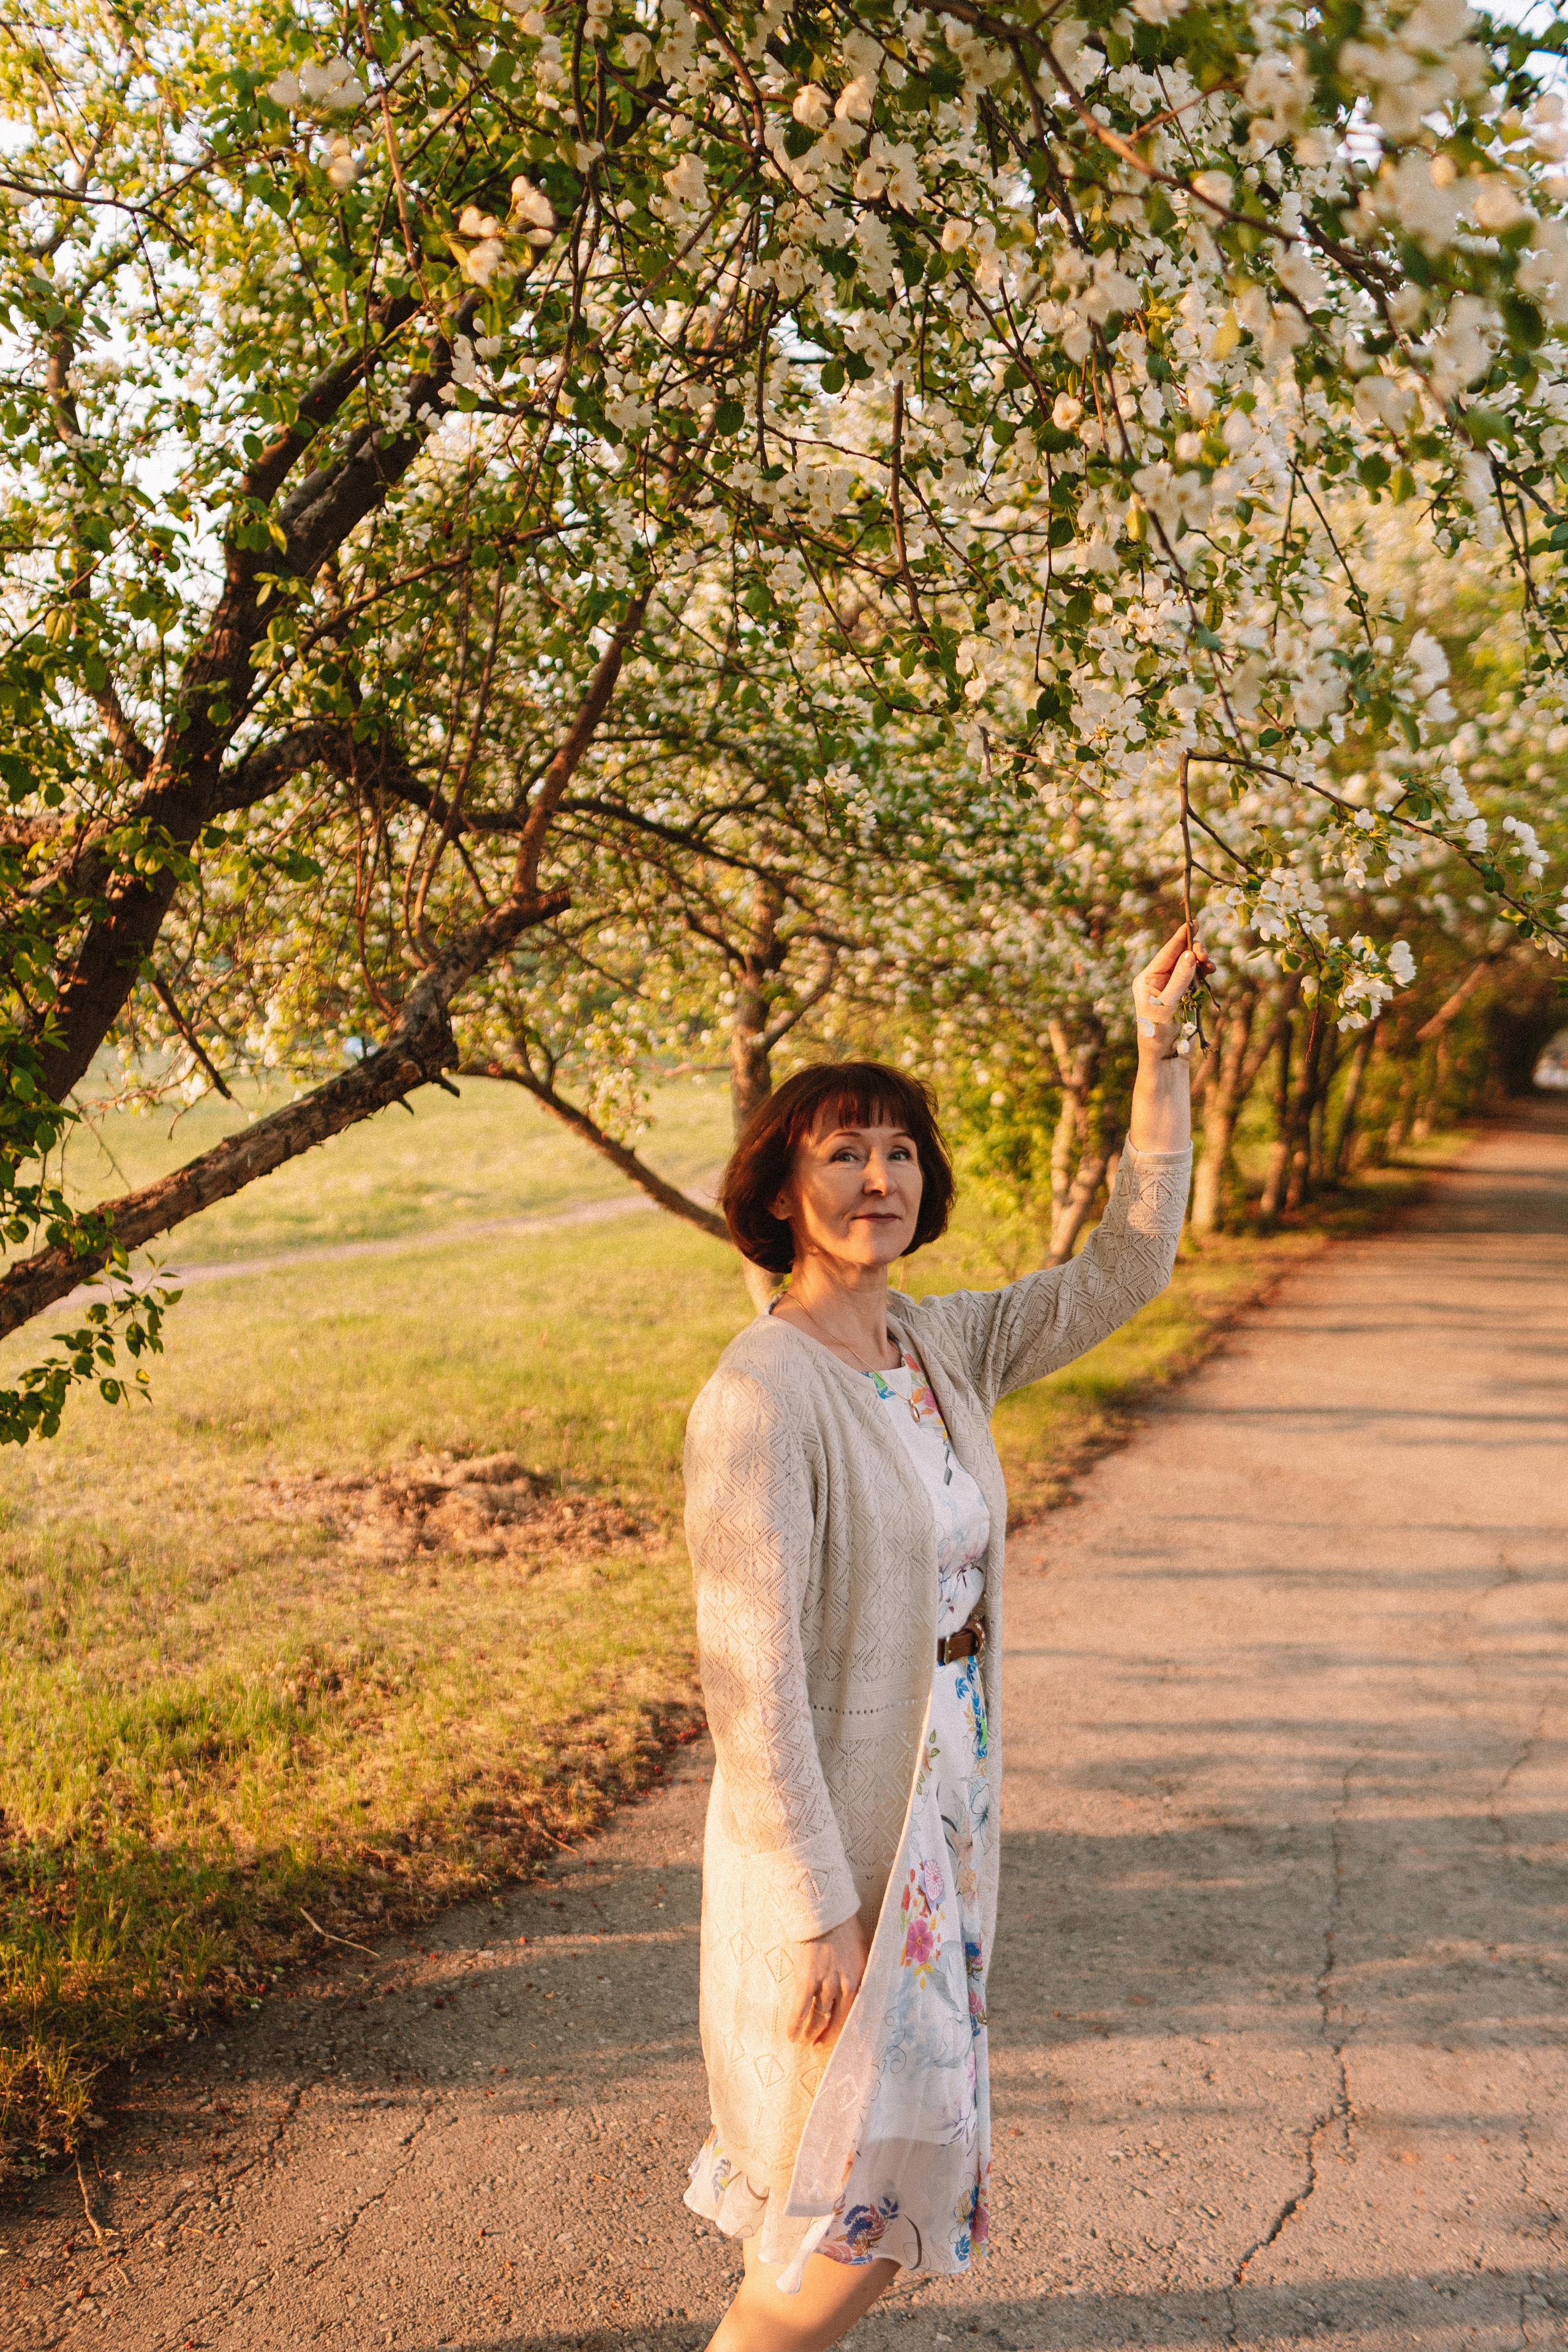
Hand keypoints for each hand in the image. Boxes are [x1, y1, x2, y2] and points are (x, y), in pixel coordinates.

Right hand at [788, 1912, 868, 2048]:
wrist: (825, 1913)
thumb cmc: (845, 1931)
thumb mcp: (862, 1955)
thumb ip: (860, 1977)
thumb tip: (859, 1995)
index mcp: (861, 1982)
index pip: (855, 2017)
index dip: (846, 2033)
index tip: (840, 2043)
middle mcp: (845, 1987)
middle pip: (836, 2023)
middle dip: (827, 2039)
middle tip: (818, 2048)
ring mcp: (825, 1984)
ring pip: (818, 2019)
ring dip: (810, 2034)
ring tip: (804, 2041)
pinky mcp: (807, 1980)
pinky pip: (800, 2009)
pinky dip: (795, 2025)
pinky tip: (791, 2036)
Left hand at [1132, 923, 1211, 1060]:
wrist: (1164, 1059)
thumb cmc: (1156, 1034)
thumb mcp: (1165, 1005)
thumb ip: (1179, 980)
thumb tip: (1189, 955)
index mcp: (1147, 978)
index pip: (1166, 953)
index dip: (1180, 937)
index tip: (1192, 921)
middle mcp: (1159, 980)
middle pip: (1180, 956)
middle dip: (1194, 952)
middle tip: (1205, 956)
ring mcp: (1173, 988)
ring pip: (1191, 966)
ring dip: (1201, 963)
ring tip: (1210, 966)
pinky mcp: (1186, 997)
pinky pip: (1197, 979)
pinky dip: (1204, 974)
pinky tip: (1210, 973)